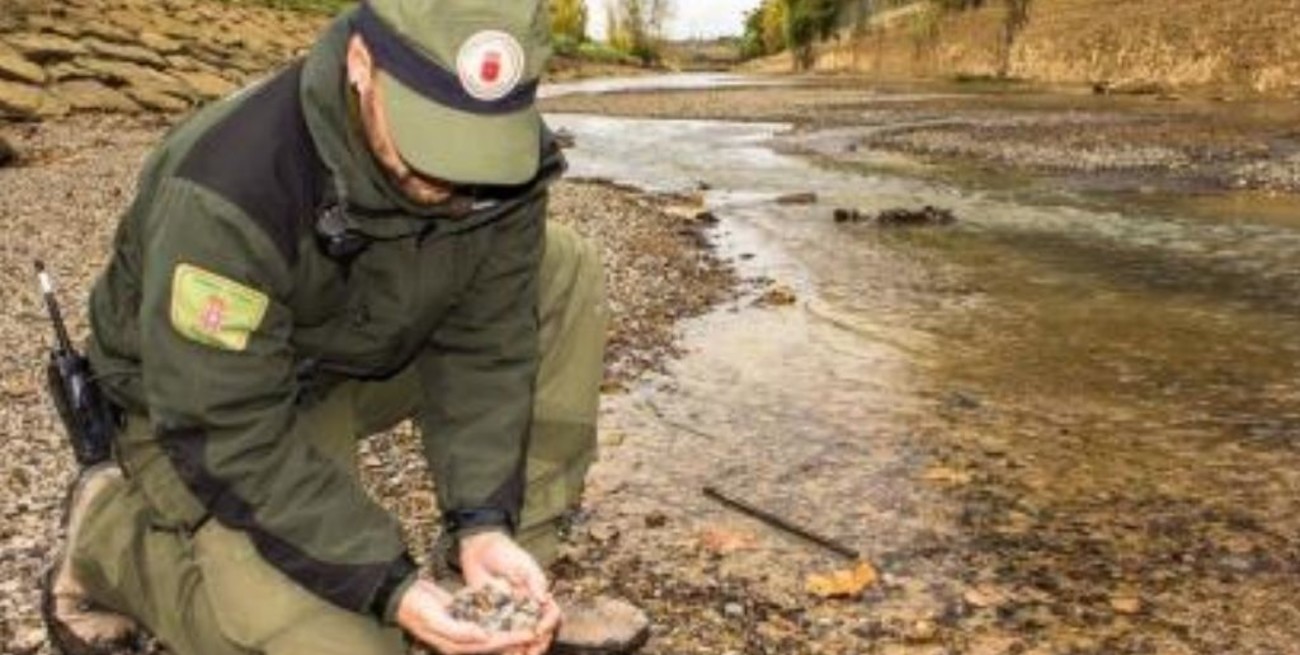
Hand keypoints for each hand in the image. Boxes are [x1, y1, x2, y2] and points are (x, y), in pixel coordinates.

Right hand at [396, 578, 535, 653]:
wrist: (402, 594)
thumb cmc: (415, 608)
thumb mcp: (434, 619)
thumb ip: (458, 631)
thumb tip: (483, 636)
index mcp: (455, 646)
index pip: (489, 646)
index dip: (510, 641)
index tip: (529, 634)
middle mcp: (461, 641)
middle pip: (494, 643)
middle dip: (514, 640)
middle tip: (536, 631)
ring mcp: (462, 629)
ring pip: (492, 633)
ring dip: (509, 629)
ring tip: (529, 622)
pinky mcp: (463, 616)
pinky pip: (485, 619)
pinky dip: (499, 617)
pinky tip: (512, 610)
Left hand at [459, 531, 562, 654]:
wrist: (480, 549)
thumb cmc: (505, 553)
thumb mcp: (523, 565)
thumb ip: (534, 582)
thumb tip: (544, 600)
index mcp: (538, 596)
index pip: (551, 615)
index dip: (548, 625)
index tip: (539, 631)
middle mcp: (527, 608)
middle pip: (539, 632)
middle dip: (538, 644)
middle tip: (531, 652)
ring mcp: (510, 614)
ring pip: (521, 637)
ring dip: (521, 648)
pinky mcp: (493, 617)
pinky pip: (501, 634)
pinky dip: (503, 644)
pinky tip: (500, 650)